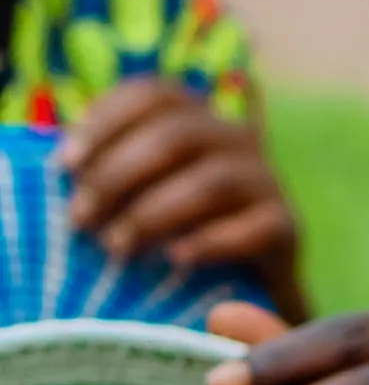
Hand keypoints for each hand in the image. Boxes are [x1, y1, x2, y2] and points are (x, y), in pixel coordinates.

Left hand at [60, 79, 303, 313]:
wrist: (252, 289)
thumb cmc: (184, 234)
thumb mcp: (147, 192)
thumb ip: (117, 169)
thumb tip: (66, 167)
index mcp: (198, 118)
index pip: (153, 95)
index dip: (106, 121)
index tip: (65, 165)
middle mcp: (237, 138)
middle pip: (176, 135)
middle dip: (119, 175)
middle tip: (81, 219)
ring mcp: (268, 181)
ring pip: (211, 181)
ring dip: (154, 213)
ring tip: (117, 247)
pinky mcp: (288, 227)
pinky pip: (254, 228)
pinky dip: (210, 242)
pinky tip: (175, 259)